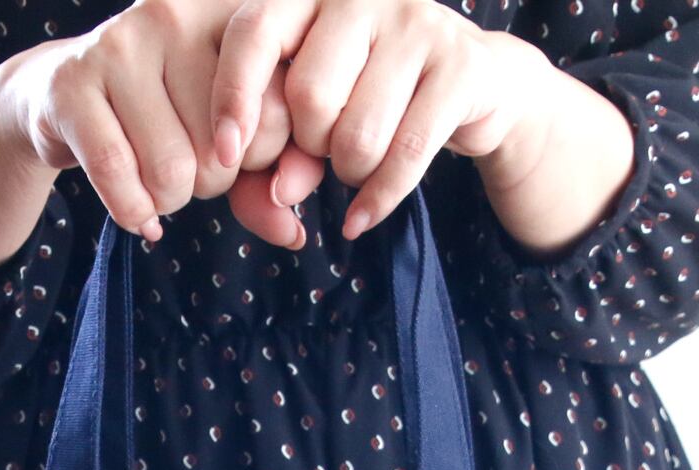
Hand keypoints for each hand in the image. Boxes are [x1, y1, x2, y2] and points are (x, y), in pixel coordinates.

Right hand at [12, 0, 312, 244]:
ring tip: (156, 174)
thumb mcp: (240, 141)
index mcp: (234, 14)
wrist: (67, 96)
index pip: (281, 114)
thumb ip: (277, 180)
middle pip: (223, 152)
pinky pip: (118, 175)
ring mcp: (121, 41)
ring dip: (169, 201)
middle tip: (186, 158)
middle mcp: (178, 11)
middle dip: (210, 182)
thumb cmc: (172, 117)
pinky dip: (131, 211)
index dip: (261, 158)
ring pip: (172, 171)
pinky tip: (134, 206)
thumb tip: (294, 234)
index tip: (236, 149)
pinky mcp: (72, 81)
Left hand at [210, 0, 554, 238]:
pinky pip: (405, 155)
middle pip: (309, 98)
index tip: (226, 156)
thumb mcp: (306, 121)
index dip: (234, 98)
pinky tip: (361, 217)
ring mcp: (417, 22)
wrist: (472, 87)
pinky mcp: (460, 66)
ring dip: (348, 174)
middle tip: (325, 146)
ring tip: (357, 162)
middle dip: (310, 146)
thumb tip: (279, 193)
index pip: (254, 32)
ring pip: (357, 135)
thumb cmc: (367, 99)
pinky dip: (377, 200)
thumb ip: (272, 156)